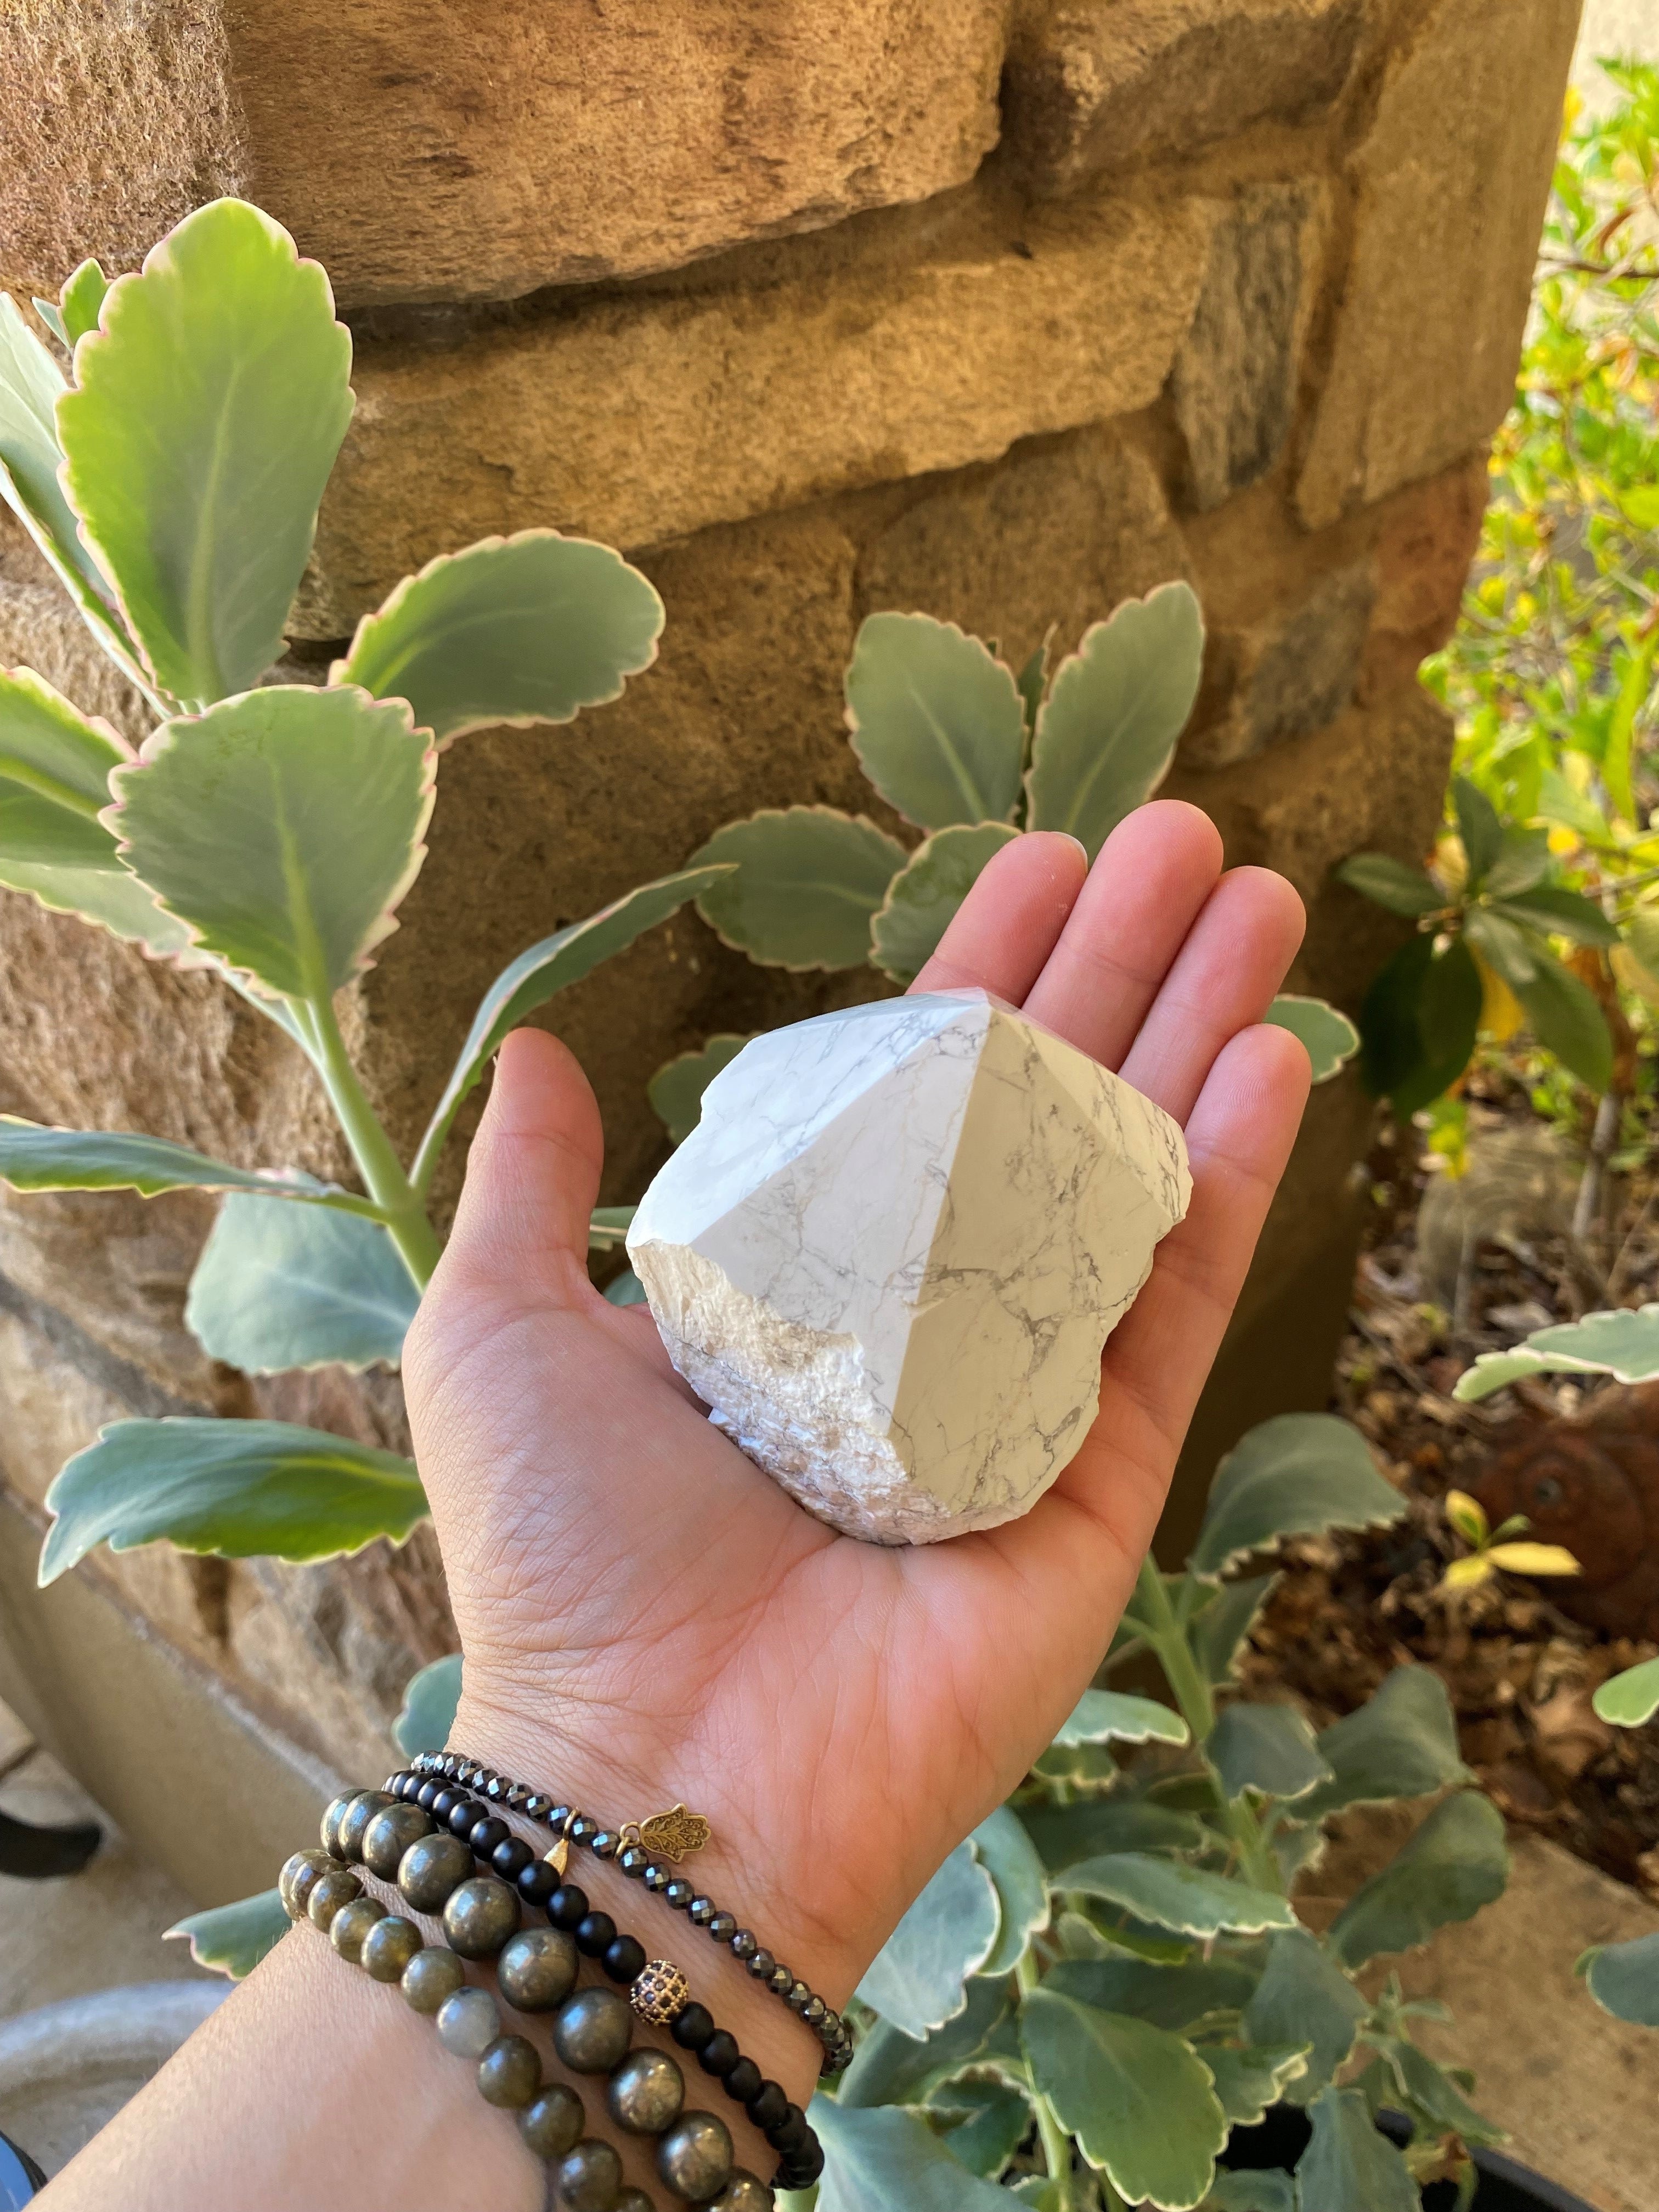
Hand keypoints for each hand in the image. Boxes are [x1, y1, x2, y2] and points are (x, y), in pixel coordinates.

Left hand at [402, 802, 1308, 2097]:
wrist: (651, 1771)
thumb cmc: (565, 1554)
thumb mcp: (502, 1330)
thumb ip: (530, 1190)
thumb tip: (538, 1050)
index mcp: (806, 1280)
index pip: (916, 1091)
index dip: (981, 967)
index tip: (1040, 856)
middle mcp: (926, 1323)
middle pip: (1047, 1107)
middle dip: (1122, 967)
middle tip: (1194, 834)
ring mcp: (1027, 1396)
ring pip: (1133, 1179)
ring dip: (1201, 1033)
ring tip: (1264, 898)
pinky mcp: (1101, 1479)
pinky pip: (1174, 1306)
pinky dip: (1225, 1180)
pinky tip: (1267, 1057)